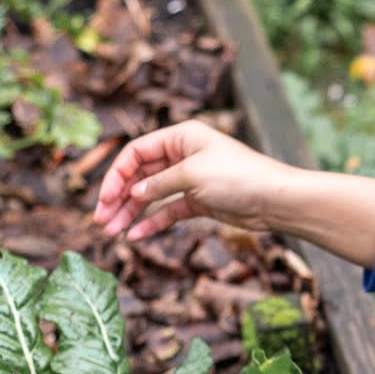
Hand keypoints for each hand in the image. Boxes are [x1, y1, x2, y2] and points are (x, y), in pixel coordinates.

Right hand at [91, 121, 297, 238]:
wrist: (274, 200)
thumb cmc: (238, 177)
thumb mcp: (192, 176)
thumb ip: (158, 184)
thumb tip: (133, 194)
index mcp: (181, 137)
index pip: (136, 152)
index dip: (117, 175)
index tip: (106, 198)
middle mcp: (183, 155)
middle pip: (140, 175)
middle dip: (118, 197)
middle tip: (100, 220)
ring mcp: (190, 179)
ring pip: (151, 196)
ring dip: (131, 213)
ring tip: (112, 232)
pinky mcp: (199, 201)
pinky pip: (168, 211)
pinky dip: (152, 222)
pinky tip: (135, 236)